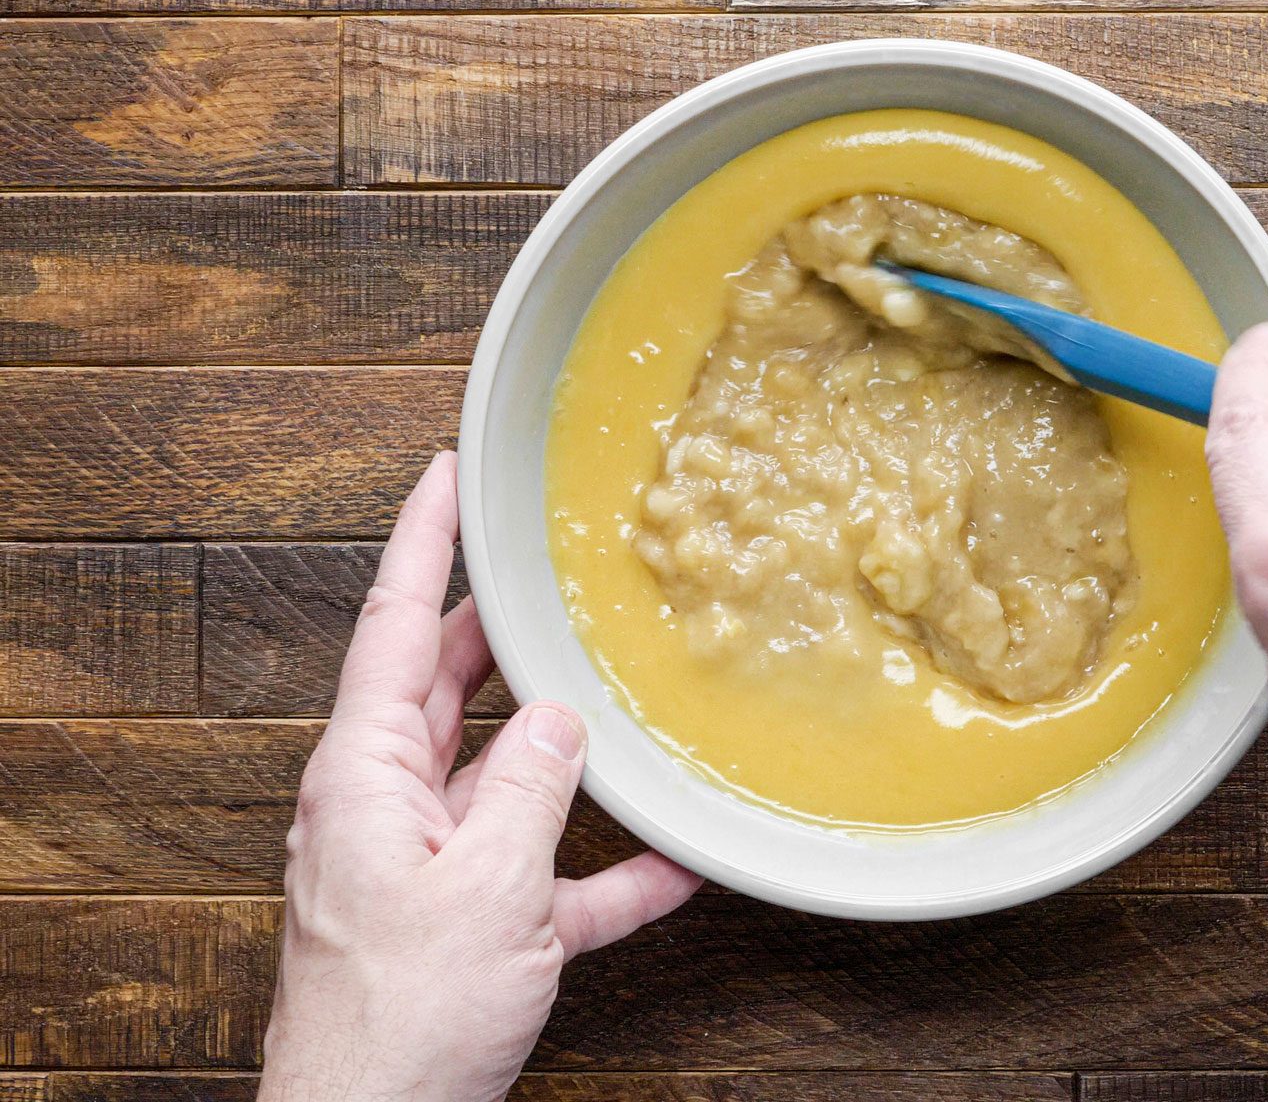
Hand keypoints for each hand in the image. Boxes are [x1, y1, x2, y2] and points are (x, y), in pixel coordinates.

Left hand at [260, 453, 701, 1101]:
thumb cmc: (401, 1019)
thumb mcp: (486, 887)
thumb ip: (530, 787)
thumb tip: (559, 718)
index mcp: (366, 775)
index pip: (396, 627)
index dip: (424, 543)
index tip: (444, 475)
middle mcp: (388, 806)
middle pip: (450, 690)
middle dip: (503, 630)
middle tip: (547, 573)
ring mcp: (427, 866)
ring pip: (504, 778)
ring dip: (568, 754)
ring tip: (624, 705)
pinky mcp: (468, 927)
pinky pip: (545, 875)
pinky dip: (605, 867)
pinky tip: (675, 863)